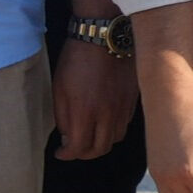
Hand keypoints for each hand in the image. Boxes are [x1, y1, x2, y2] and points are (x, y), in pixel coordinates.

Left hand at [51, 37, 137, 161]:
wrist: (104, 38)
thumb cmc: (76, 60)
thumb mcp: (59, 88)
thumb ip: (63, 116)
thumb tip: (67, 136)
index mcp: (85, 112)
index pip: (78, 148)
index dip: (67, 154)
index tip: (60, 152)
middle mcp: (107, 114)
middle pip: (99, 149)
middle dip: (84, 153)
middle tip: (74, 148)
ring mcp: (122, 108)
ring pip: (114, 139)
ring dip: (100, 143)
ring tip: (90, 136)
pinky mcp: (132, 100)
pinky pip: (124, 124)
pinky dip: (113, 130)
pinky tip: (104, 122)